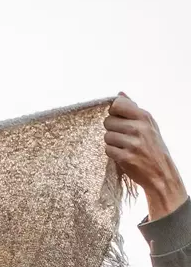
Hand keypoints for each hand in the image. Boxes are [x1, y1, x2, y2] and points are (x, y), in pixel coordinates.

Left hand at [104, 93, 186, 219]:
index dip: (113, 112)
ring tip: (122, 146)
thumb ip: (133, 109)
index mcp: (144, 117)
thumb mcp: (148, 124)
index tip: (118, 119)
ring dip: (111, 142)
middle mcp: (138, 128)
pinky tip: (121, 154)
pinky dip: (112, 152)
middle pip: (108, 121)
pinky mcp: (126, 157)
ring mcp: (132, 143)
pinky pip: (108, 150)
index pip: (117, 105)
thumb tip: (119, 94)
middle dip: (111, 129)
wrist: (160, 172)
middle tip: (120, 136)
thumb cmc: (153, 147)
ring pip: (107, 136)